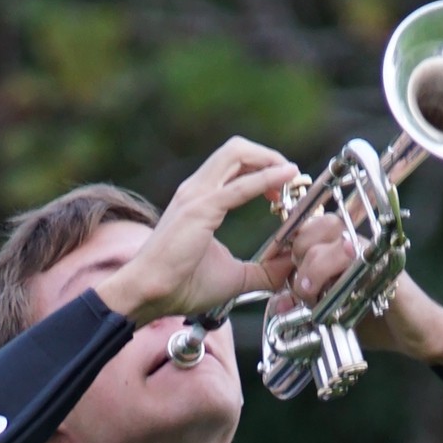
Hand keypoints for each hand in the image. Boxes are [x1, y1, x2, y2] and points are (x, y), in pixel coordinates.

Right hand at [97, 140, 298, 325]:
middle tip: (293, 182)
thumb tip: (290, 269)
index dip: (265, 170)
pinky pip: (239, 187)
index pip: (236, 166)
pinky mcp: (201, 209)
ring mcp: (197, 195)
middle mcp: (198, 188)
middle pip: (238, 150)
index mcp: (202, 198)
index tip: (286, 192)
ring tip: (292, 180)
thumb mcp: (234, 278)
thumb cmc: (182, 285)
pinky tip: (286, 178)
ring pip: (238, 154)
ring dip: (270, 161)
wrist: (149, 292)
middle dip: (270, 157)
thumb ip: (263, 272)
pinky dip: (267, 180)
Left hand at [284, 213, 442, 366]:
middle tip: (304, 292)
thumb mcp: (333, 314)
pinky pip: (352, 260)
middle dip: (299, 260)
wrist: (415, 335)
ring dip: (313, 271)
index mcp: (341, 247)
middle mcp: (355, 242)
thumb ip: (307, 306)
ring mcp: (372, 250)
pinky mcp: (384, 266)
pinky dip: (336, 279)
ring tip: (313, 297)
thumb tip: (278, 304)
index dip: (290, 250)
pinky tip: (336, 299)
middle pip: (313, 229)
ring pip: (327, 242)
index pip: (305, 229)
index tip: (289, 280)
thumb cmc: (375, 322)